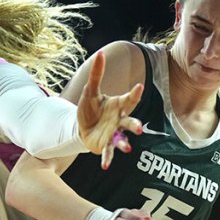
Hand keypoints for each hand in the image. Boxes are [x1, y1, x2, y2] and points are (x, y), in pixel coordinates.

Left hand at [76, 52, 143, 169]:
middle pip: (130, 122)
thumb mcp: (90, 90)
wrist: (81, 127)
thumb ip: (97, 74)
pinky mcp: (105, 145)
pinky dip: (107, 159)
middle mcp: (119, 121)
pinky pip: (108, 152)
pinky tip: (105, 166)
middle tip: (139, 128)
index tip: (139, 87)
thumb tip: (100, 52)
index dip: (134, 94)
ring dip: (124, 144)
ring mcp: (113, 134)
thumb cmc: (90, 107)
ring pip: (122, 139)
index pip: (129, 99)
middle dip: (135, 125)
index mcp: (118, 106)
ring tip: (127, 149)